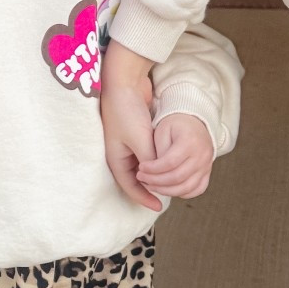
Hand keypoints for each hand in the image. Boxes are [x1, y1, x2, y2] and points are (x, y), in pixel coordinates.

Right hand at [101, 40, 160, 209]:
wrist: (123, 81)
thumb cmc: (126, 110)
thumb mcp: (140, 139)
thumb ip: (151, 159)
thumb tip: (162, 175)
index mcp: (116, 159)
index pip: (130, 187)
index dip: (144, 198)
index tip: (159, 206)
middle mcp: (121, 154)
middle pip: (137, 179)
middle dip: (151, 188)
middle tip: (169, 195)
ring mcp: (129, 144)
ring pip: (145, 167)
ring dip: (157, 174)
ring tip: (173, 181)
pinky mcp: (138, 134)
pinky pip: (150, 153)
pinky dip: (159, 160)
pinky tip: (170, 162)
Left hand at [137, 113, 214, 201]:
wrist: (194, 123)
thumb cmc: (175, 125)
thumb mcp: (162, 130)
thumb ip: (158, 151)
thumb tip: (153, 172)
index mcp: (190, 142)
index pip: (170, 162)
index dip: (153, 169)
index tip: (141, 168)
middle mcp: (202, 155)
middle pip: (178, 178)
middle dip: (156, 181)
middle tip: (142, 178)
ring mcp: (206, 165)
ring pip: (187, 188)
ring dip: (166, 191)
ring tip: (151, 185)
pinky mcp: (207, 173)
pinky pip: (197, 190)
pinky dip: (182, 193)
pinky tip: (168, 189)